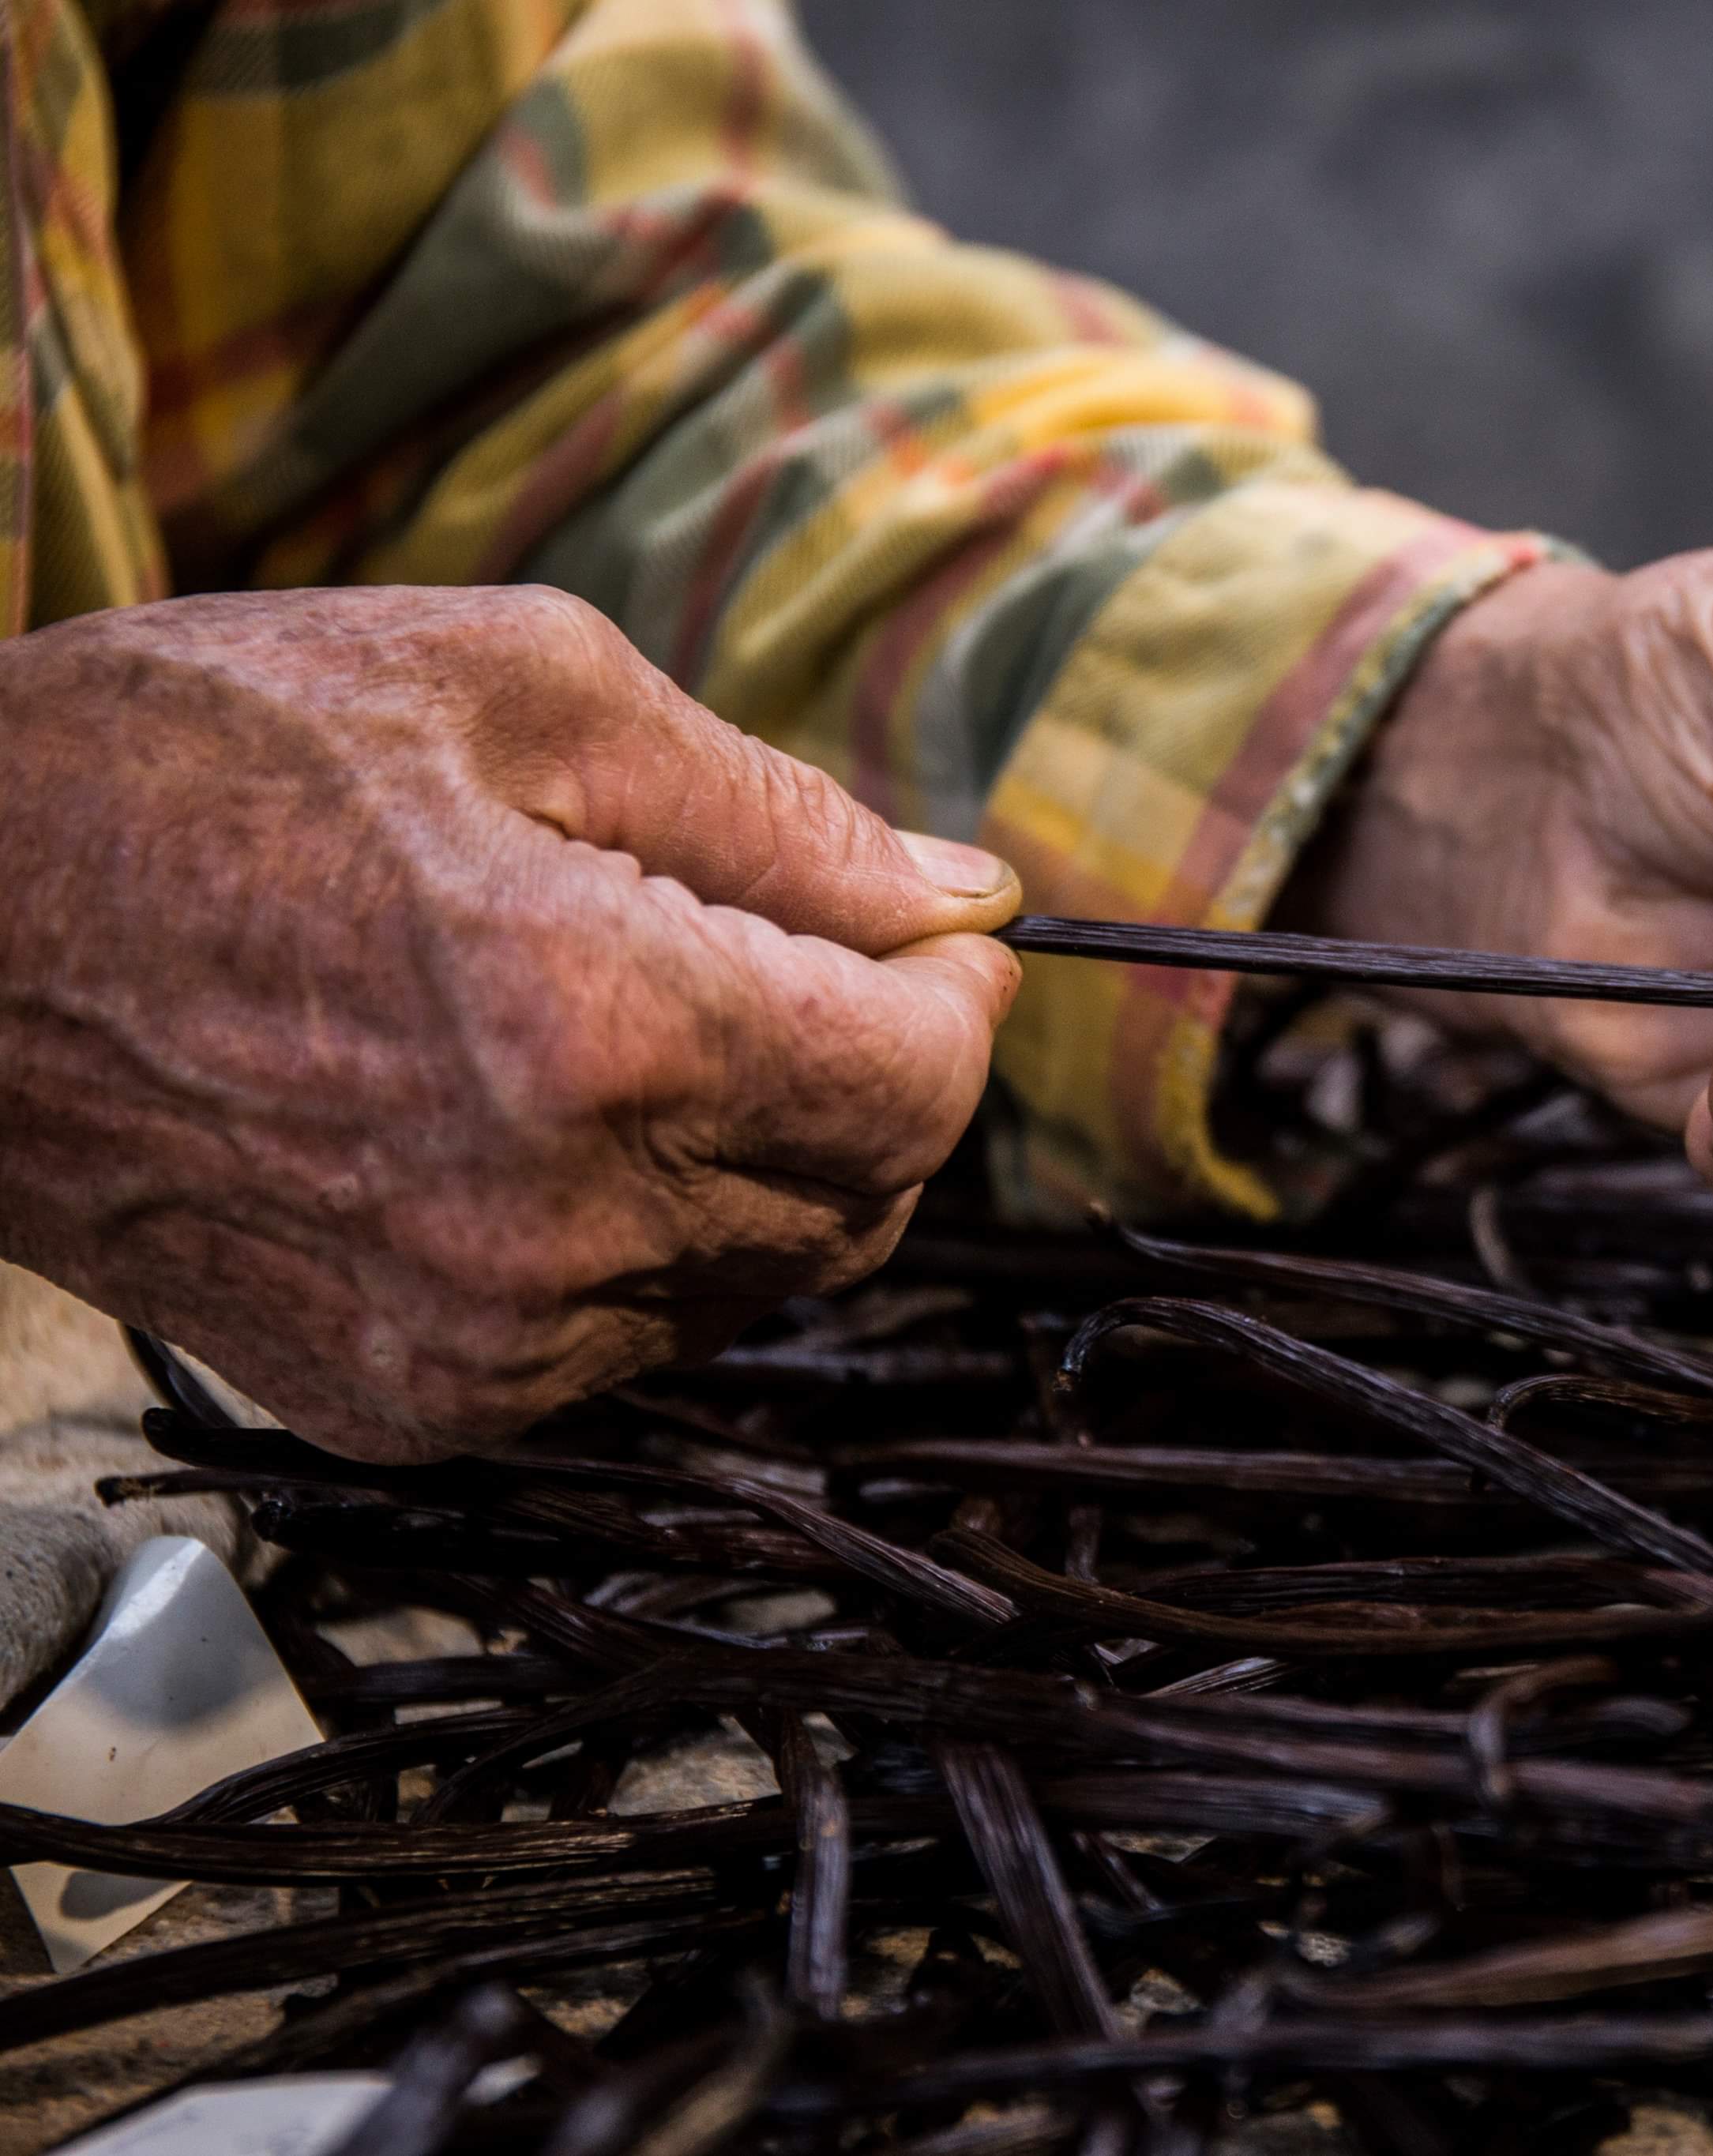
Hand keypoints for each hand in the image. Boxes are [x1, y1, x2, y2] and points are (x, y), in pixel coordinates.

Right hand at [0, 588, 1020, 1461]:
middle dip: (869, 1070)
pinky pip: (635, 1336)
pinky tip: (540, 1123)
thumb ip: (781, 813)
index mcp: (590, 1030)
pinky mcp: (409, 1407)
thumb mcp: (518, 686)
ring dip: (764, 1155)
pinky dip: (646, 1234)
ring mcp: (474, 1345)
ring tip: (628, 1018)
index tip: (924, 931)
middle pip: (867, 1196)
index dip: (953, 1000)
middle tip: (779, 951)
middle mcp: (547, 1226)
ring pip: (764, 1277)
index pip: (920, 1085)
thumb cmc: (201, 757)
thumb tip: (965, 898)